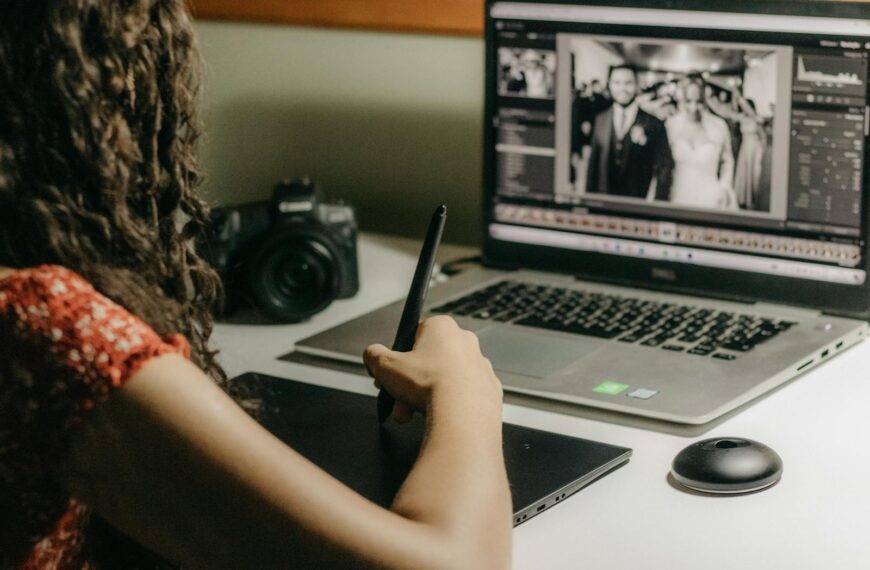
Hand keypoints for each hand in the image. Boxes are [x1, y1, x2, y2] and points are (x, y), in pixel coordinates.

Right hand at [364, 316, 501, 422]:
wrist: (463, 415)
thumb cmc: (429, 385)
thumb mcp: (385, 366)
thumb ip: (374, 355)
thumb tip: (371, 355)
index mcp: (442, 327)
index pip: (414, 336)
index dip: (398, 357)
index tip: (391, 373)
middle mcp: (465, 341)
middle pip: (428, 361)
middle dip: (410, 383)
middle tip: (398, 399)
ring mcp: (480, 365)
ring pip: (445, 379)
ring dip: (426, 396)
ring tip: (413, 413)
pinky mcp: (489, 388)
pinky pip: (464, 395)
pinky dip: (450, 405)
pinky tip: (439, 417)